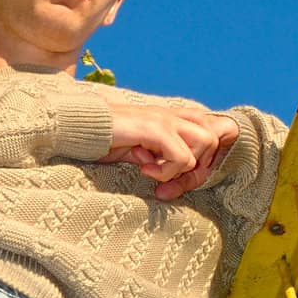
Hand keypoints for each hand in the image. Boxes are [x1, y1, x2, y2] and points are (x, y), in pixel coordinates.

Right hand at [98, 99, 239, 199]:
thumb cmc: (109, 143)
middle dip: (196, 169)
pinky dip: (165, 172)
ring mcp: (166, 118)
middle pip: (215, 138)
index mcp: (175, 118)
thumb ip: (165, 158)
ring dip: (181, 169)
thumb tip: (182, 180)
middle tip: (169, 183)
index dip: (206, 160)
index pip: (216, 131)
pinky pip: (181, 158)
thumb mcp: (144, 151)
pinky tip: (142, 169)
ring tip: (154, 174)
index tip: (182, 179)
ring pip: (204, 144)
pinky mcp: (155, 128)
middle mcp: (174, 114)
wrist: (81, 129)